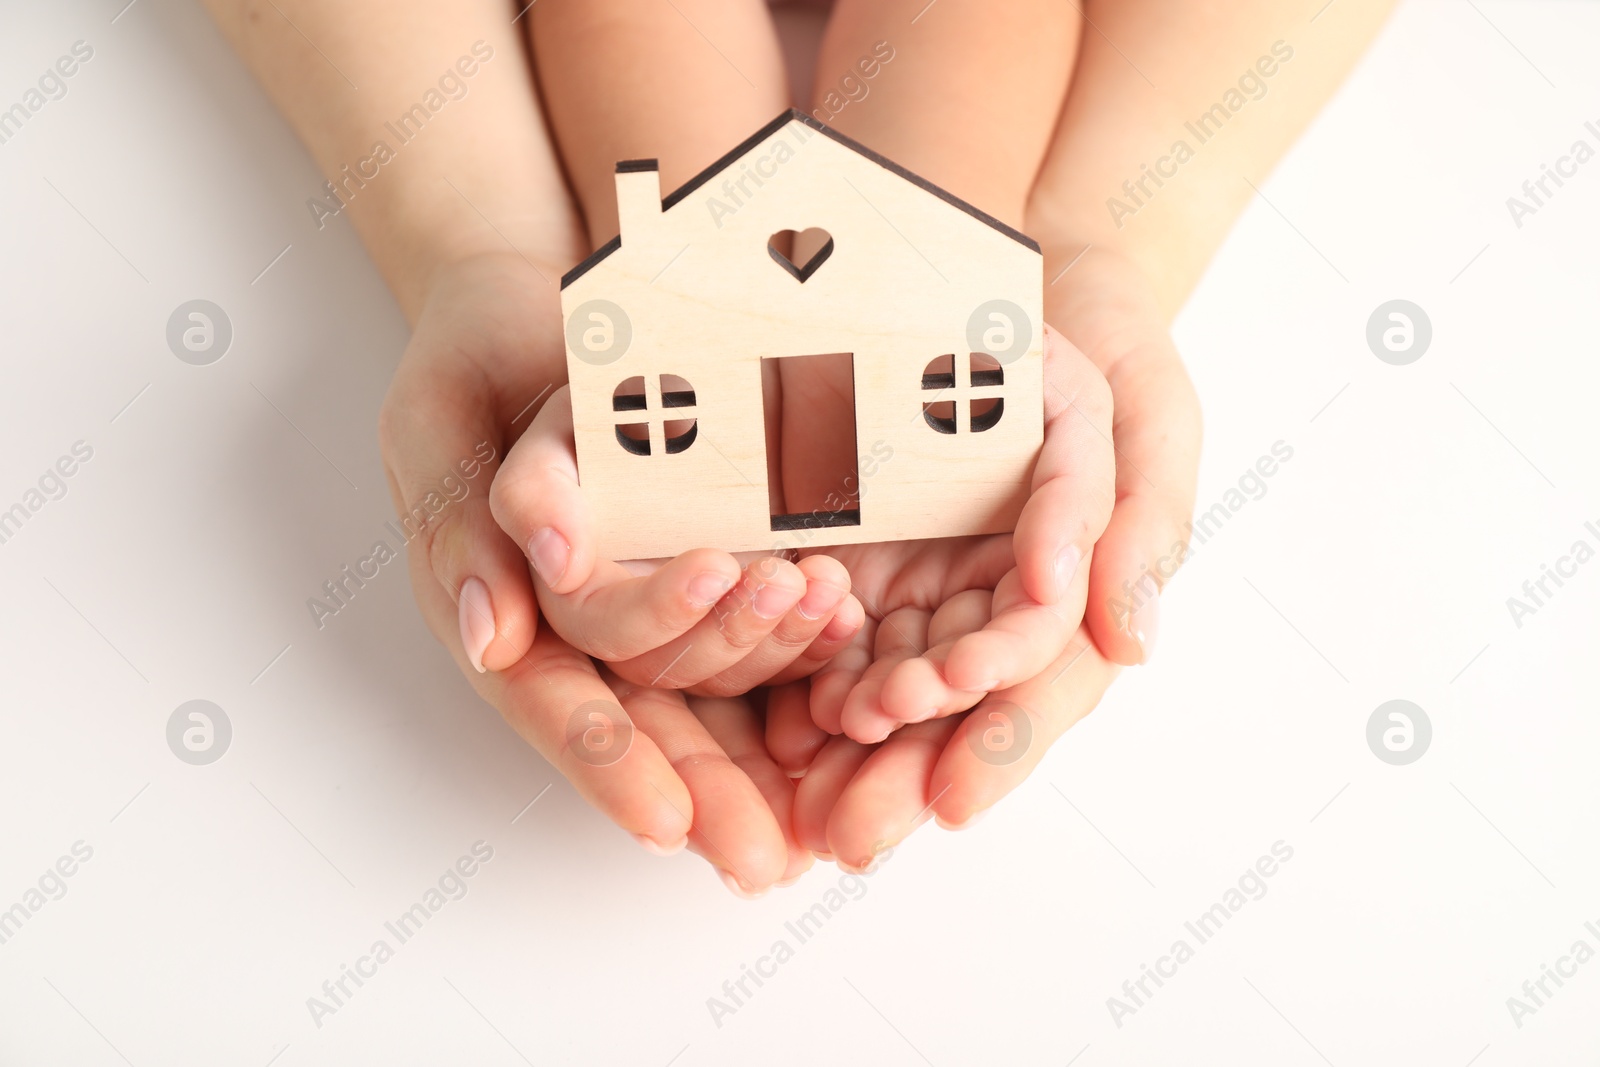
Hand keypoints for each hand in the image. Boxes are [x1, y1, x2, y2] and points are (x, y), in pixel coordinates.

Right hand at [379, 252, 810, 889]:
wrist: (545, 302)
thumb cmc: (476, 359)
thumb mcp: (445, 428)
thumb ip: (466, 527)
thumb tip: (493, 630)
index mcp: (501, 606)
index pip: (554, 700)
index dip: (607, 762)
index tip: (667, 821)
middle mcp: (577, 620)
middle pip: (644, 722)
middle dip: (708, 791)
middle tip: (770, 859)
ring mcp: (646, 594)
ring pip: (711, 677)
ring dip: (768, 701)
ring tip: (827, 727)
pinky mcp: (702, 559)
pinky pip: (753, 620)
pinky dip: (799, 637)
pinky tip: (846, 646)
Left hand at [767, 246, 1200, 865]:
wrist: (1000, 271)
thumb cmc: (1094, 338)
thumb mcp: (1140, 409)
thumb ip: (1136, 519)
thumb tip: (1129, 641)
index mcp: (1077, 583)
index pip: (1043, 684)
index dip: (1000, 745)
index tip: (949, 800)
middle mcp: (997, 598)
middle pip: (955, 711)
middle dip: (904, 776)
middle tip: (853, 836)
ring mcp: (927, 580)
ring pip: (886, 683)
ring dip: (843, 749)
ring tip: (798, 795)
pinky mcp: (860, 548)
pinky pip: (827, 626)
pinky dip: (799, 676)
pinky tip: (768, 724)